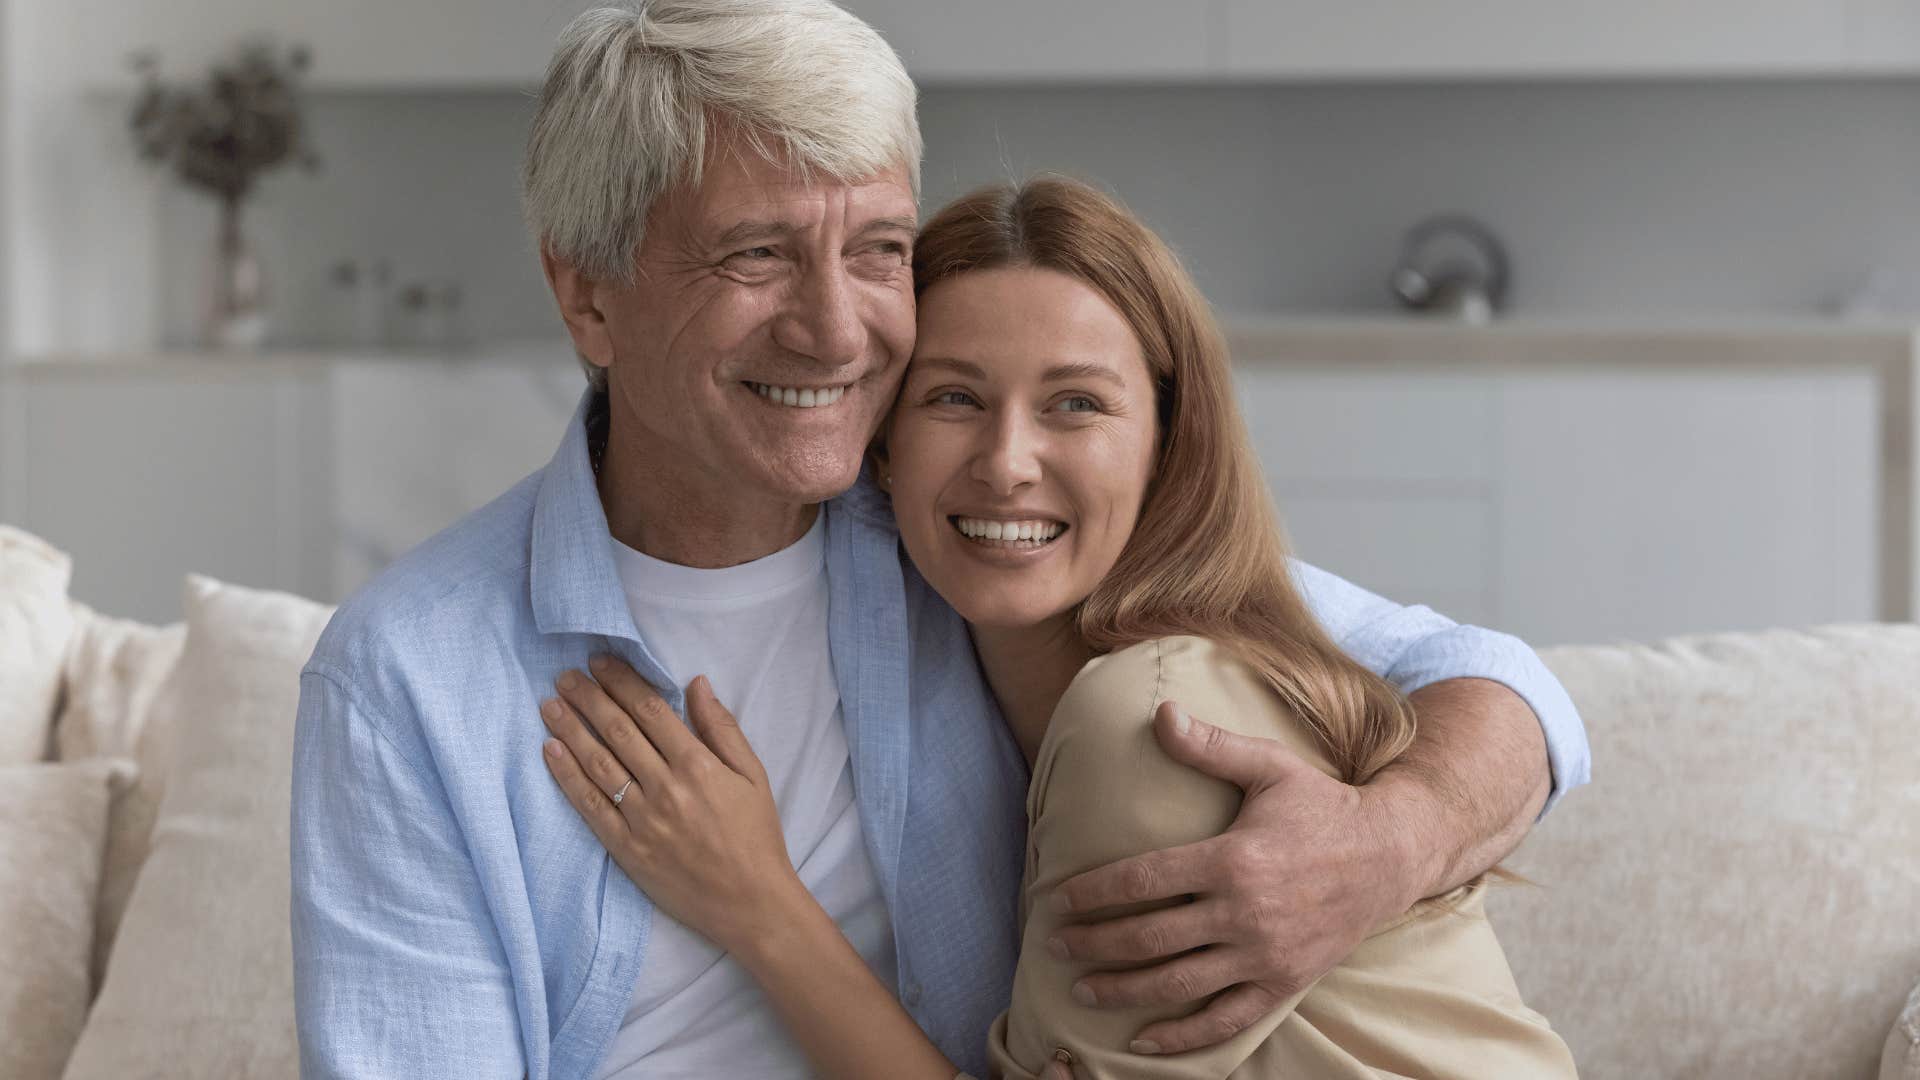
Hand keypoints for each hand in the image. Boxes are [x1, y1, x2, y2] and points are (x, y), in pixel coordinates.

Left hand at [539, 657, 803, 954]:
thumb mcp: (754, 775)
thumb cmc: (757, 836)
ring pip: (598, 763)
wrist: (751, 904)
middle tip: (565, 675)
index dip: (622, 681)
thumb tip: (698, 684)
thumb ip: (722, 728)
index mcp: (698, 765)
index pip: (650, 710)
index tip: (600, 662)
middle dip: (589, 698)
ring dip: (571, 729)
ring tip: (550, 705)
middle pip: (618, 730)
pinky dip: (567, 776)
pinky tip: (551, 751)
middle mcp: (665, 787)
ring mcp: (642, 819)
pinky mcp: (626, 848)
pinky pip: (590, 805)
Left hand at [1046, 701, 1420, 1055]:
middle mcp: (1245, 914)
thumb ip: (1211, 747)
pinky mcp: (1284, 983)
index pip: (1144, 880)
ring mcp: (1265, 955)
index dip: (1094, 892)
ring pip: (1178, 984)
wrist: (1391, 855)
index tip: (1059, 899)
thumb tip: (1161, 713)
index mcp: (1233, 859)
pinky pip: (1226, 1020)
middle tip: (1055, 944)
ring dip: (1123, 990)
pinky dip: (1182, 1037)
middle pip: (1150, 937)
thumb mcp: (1270, 766)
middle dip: (1095, 944)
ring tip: (1082, 989)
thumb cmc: (1323, 806)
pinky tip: (1143, 1040)